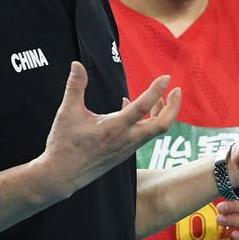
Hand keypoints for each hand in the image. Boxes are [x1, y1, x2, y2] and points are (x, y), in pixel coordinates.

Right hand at [40, 62, 180, 199]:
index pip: (143, 107)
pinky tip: (128, 105)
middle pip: (162, 125)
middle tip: (177, 90)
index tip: (166, 77)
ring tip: (160, 97)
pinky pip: (143, 135)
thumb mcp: (67, 112)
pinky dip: (145, 120)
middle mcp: (126, 140)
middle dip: (173, 107)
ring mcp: (126, 148)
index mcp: (114, 128)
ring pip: (154, 131)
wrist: (61, 176)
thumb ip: (75, 86)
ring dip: (161, 113)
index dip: (156, 90)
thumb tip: (76, 64)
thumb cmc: (64, 144)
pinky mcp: (123, 152)